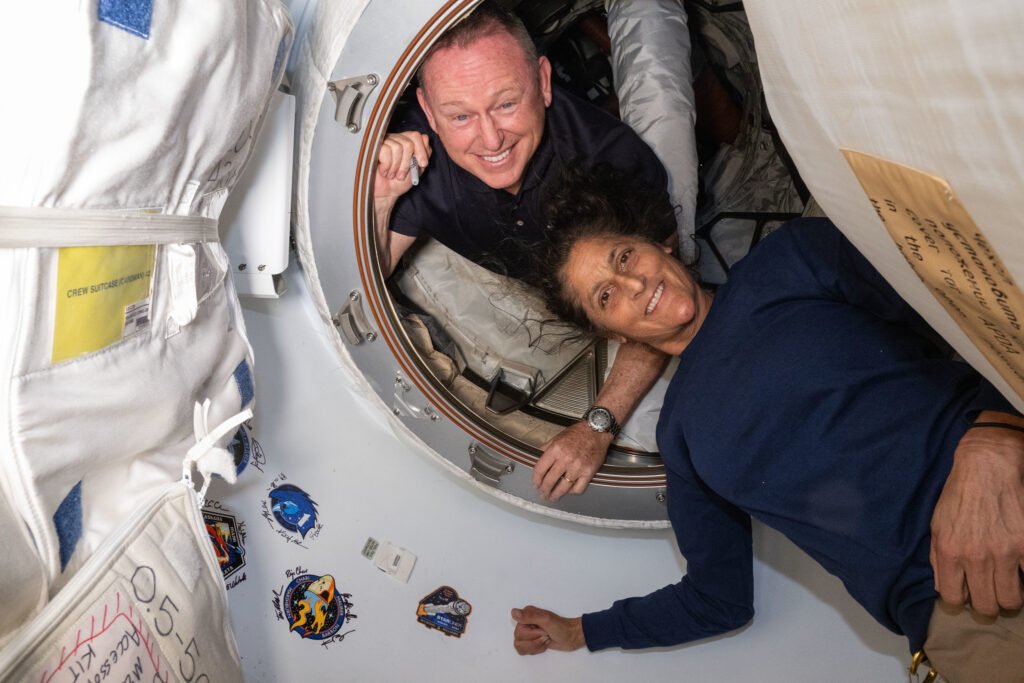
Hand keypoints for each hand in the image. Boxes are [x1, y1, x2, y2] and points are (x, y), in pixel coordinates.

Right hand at [374, 132, 430, 200]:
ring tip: (392, 174)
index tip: (423, 164)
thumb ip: (424, 154)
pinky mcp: (374, 147)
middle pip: (408, 143)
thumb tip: (425, 138)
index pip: (416, 136)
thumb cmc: (400, 181)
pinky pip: (386, 150)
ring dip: (396, 166)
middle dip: (407, 163)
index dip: (421, 150)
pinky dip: (387, 165)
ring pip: (397, 147)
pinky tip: (384, 171)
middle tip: (401, 174)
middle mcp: (395, 139)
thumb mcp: (418, 168)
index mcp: (406, 142)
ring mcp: (384, 142)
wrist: (386, 193)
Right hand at [511, 606, 585, 654]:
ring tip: (546, 639)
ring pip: (520, 647)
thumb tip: (513, 612)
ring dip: (536, 646)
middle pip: (518, 641)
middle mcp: (524, 623)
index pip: (518, 631)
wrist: (571, 636)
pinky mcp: (531, 642)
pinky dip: (536, 650)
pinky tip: (544, 644)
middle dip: (536, 640)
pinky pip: (525, 651)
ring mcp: (527, 633)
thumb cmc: (561, 627)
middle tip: (546, 634)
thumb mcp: (546, 620)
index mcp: (526, 614)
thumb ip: (529, 616)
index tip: (543, 629)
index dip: (531, 635)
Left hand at [532, 421, 611, 500]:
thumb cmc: (577, 433)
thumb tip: (537, 459)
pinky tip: (569, 491)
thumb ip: (546, 448)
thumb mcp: (557, 437)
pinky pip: (578, 488)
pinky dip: (572, 492)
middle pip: (550, 480)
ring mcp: (578, 467)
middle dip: (544, 490)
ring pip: (563, 487)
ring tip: (553, 497)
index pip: (540, 469)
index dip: (536, 480)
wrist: (597, 431)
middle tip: (542, 494)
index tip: (535, 484)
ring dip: (556, 494)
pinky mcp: (589, 472)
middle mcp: (566, 459)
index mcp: (555, 450)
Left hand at [930, 423, 1023, 615]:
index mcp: (949, 551)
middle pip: (986, 605)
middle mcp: (975, 556)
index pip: (953, 598)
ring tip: (1010, 586)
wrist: (987, 467)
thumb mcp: (937, 524)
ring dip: (1010, 598)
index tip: (968, 595)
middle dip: (988, 605)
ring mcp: (1004, 552)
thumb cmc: (958, 495)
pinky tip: (1020, 570)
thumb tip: (942, 588)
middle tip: (992, 594)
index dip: (961, 601)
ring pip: (1011, 600)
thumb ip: (937, 558)